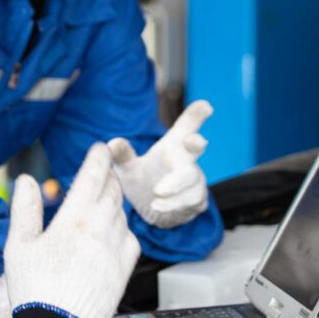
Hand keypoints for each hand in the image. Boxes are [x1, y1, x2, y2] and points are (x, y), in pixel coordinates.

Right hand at [4, 143, 139, 317]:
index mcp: (73, 222)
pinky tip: (115, 232)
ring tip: (106, 200)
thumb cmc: (34, 290)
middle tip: (103, 172)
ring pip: (123, 214)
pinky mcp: (123, 271)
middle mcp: (99, 232)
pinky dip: (125, 229)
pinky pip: (132, 239)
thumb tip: (28, 181)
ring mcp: (115, 252)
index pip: (92, 178)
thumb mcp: (18, 245)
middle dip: (108, 177)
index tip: (100, 149)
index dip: (97, 158)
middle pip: (112, 192)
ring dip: (116, 201)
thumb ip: (25, 209)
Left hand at [108, 100, 211, 228]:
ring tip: (155, 198)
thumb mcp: (127, 169)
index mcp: (171, 147)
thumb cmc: (141, 181)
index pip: (185, 128)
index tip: (206, 105)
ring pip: (192, 181)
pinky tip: (159, 207)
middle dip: (196, 145)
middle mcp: (186, 160)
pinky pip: (192, 202)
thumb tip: (113, 143)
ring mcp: (195, 180)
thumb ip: (122, 155)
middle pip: (195, 149)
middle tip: (195, 141)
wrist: (151, 212)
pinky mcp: (198, 201)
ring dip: (174, 188)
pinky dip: (175, 206)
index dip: (196, 116)